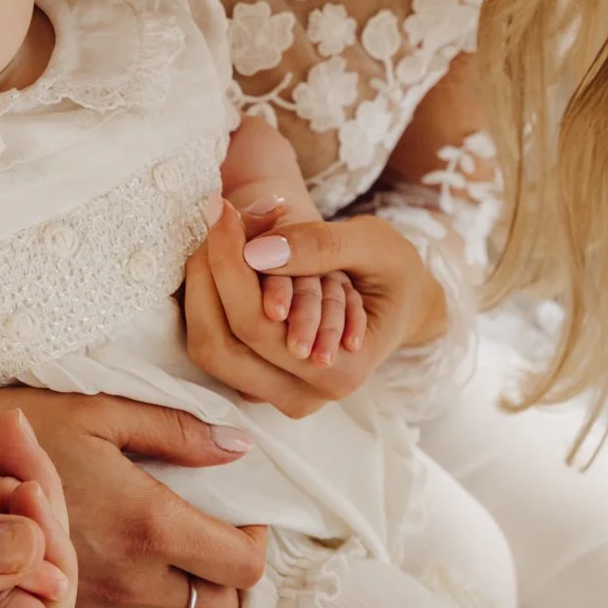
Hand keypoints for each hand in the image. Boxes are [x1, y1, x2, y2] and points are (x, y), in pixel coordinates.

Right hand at [0, 388, 267, 607]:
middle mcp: (127, 577)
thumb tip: (236, 446)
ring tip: (180, 562)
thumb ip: (175, 432)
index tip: (245, 519)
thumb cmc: (14, 430)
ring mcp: (96, 605)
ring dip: (189, 602)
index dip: (256, 544)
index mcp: (146, 523)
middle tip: (218, 539)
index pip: (240, 568)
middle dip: (228, 579)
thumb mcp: (99, 412)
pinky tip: (134, 576)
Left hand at [185, 202, 443, 418]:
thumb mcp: (374, 246)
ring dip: (203, 284)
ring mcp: (273, 393)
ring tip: (221, 232)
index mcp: (339, 372)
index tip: (223, 211)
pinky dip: (209, 296)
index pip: (255, 323)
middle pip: (217, 343)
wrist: (404, 304)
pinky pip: (213, 341)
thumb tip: (257, 253)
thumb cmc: (395, 273)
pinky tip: (223, 256)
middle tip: (216, 218)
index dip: (229, 264)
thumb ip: (321, 246)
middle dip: (207, 274)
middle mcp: (301, 396)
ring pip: (207, 344)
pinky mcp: (255, 380)